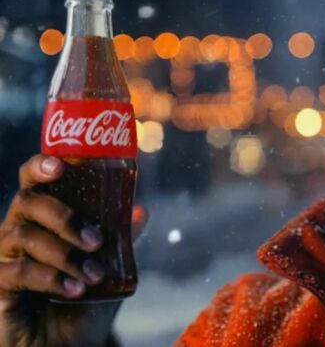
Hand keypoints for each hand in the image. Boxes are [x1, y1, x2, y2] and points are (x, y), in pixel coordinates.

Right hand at [0, 155, 119, 346]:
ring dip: (66, 254)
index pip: (34, 183)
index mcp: (44, 219)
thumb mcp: (109, 267)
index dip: (41, 167)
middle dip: (66, 217)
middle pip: (29, 203)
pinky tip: (75, 290)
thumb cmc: (84, 302)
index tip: (59, 166)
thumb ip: (121, 239)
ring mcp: (6, 257)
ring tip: (94, 275)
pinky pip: (18, 271)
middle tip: (97, 240)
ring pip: (25, 236)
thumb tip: (141, 211)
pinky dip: (51, 278)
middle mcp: (20, 231)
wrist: (67, 346)